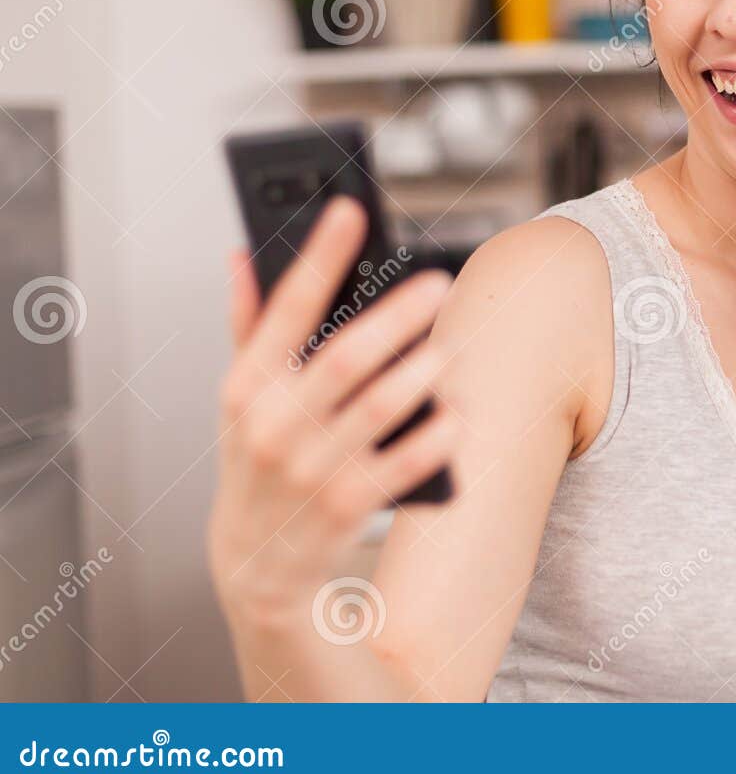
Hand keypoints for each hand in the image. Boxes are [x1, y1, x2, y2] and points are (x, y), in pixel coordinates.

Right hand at [207, 197, 459, 624]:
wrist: (256, 564)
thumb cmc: (257, 458)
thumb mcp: (240, 396)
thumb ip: (248, 325)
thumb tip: (244, 253)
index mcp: (248, 386)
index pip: (285, 308)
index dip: (319, 256)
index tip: (350, 209)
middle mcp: (276, 425)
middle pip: (345, 358)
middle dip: (395, 316)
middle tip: (437, 281)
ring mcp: (311, 469)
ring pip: (380, 408)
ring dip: (421, 374)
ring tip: (446, 349)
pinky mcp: (347, 507)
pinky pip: (403, 464)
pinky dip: (433, 437)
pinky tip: (456, 413)